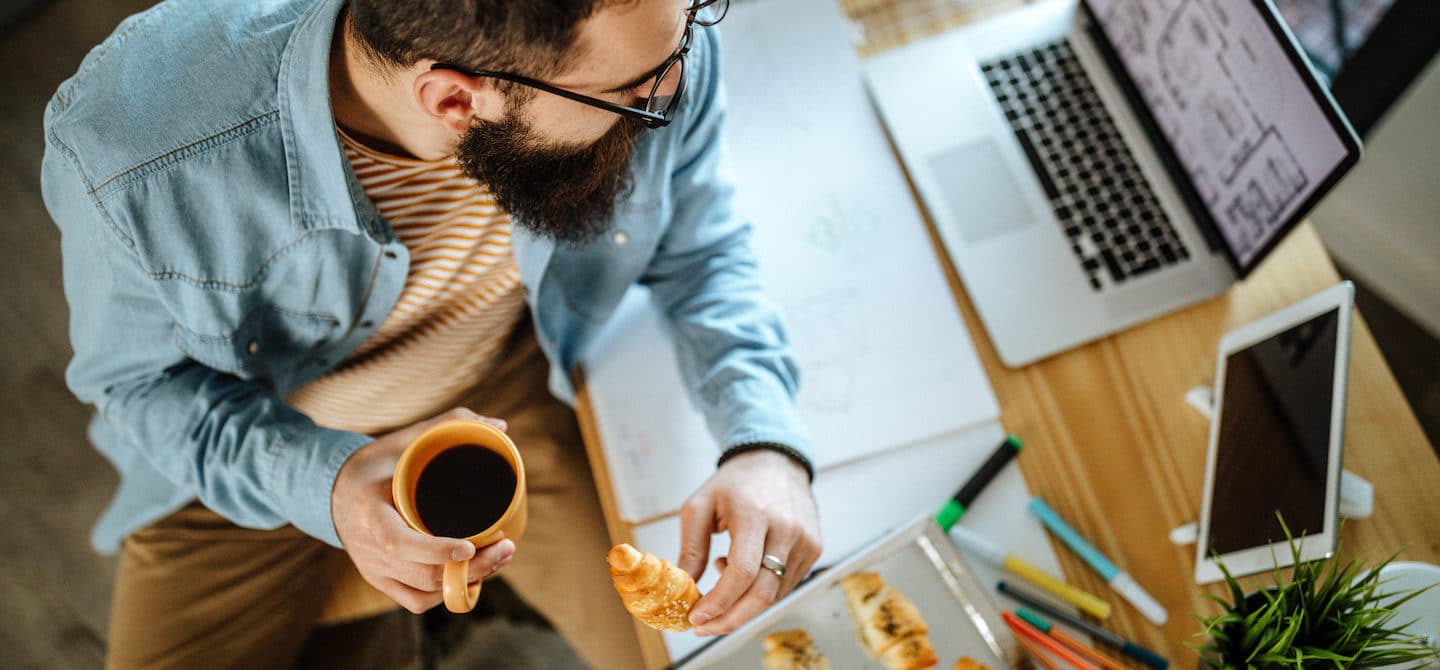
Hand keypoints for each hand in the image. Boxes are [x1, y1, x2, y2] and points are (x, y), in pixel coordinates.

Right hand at [331, 408, 513, 612]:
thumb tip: (500, 425)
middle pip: (423, 575)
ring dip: (464, 583)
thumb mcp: (403, 440)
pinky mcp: (382, 580)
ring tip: (497, 559)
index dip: (437, 551)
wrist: (335, 492)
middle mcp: (369, 549)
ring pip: (424, 593)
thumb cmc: (374, 465)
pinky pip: (416, 600)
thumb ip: (448, 425)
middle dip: (471, 569)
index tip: (470, 546)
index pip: (400, 544)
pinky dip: (445, 594)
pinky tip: (470, 576)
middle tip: (506, 548)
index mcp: (370, 514)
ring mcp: (375, 569)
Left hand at [677, 449, 821, 635]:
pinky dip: (761, 592)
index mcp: (755, 514)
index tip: (697, 616)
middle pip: (763, 593)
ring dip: (743, 605)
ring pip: (775, 595)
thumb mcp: (700, 505)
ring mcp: (805, 541)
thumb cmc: (735, 483)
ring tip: (723, 585)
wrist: (776, 460)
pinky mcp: (814, 548)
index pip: (742, 572)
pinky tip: (744, 575)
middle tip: (704, 626)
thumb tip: (684, 586)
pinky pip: (786, 585)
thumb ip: (691, 547)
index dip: (719, 602)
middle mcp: (787, 529)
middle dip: (730, 619)